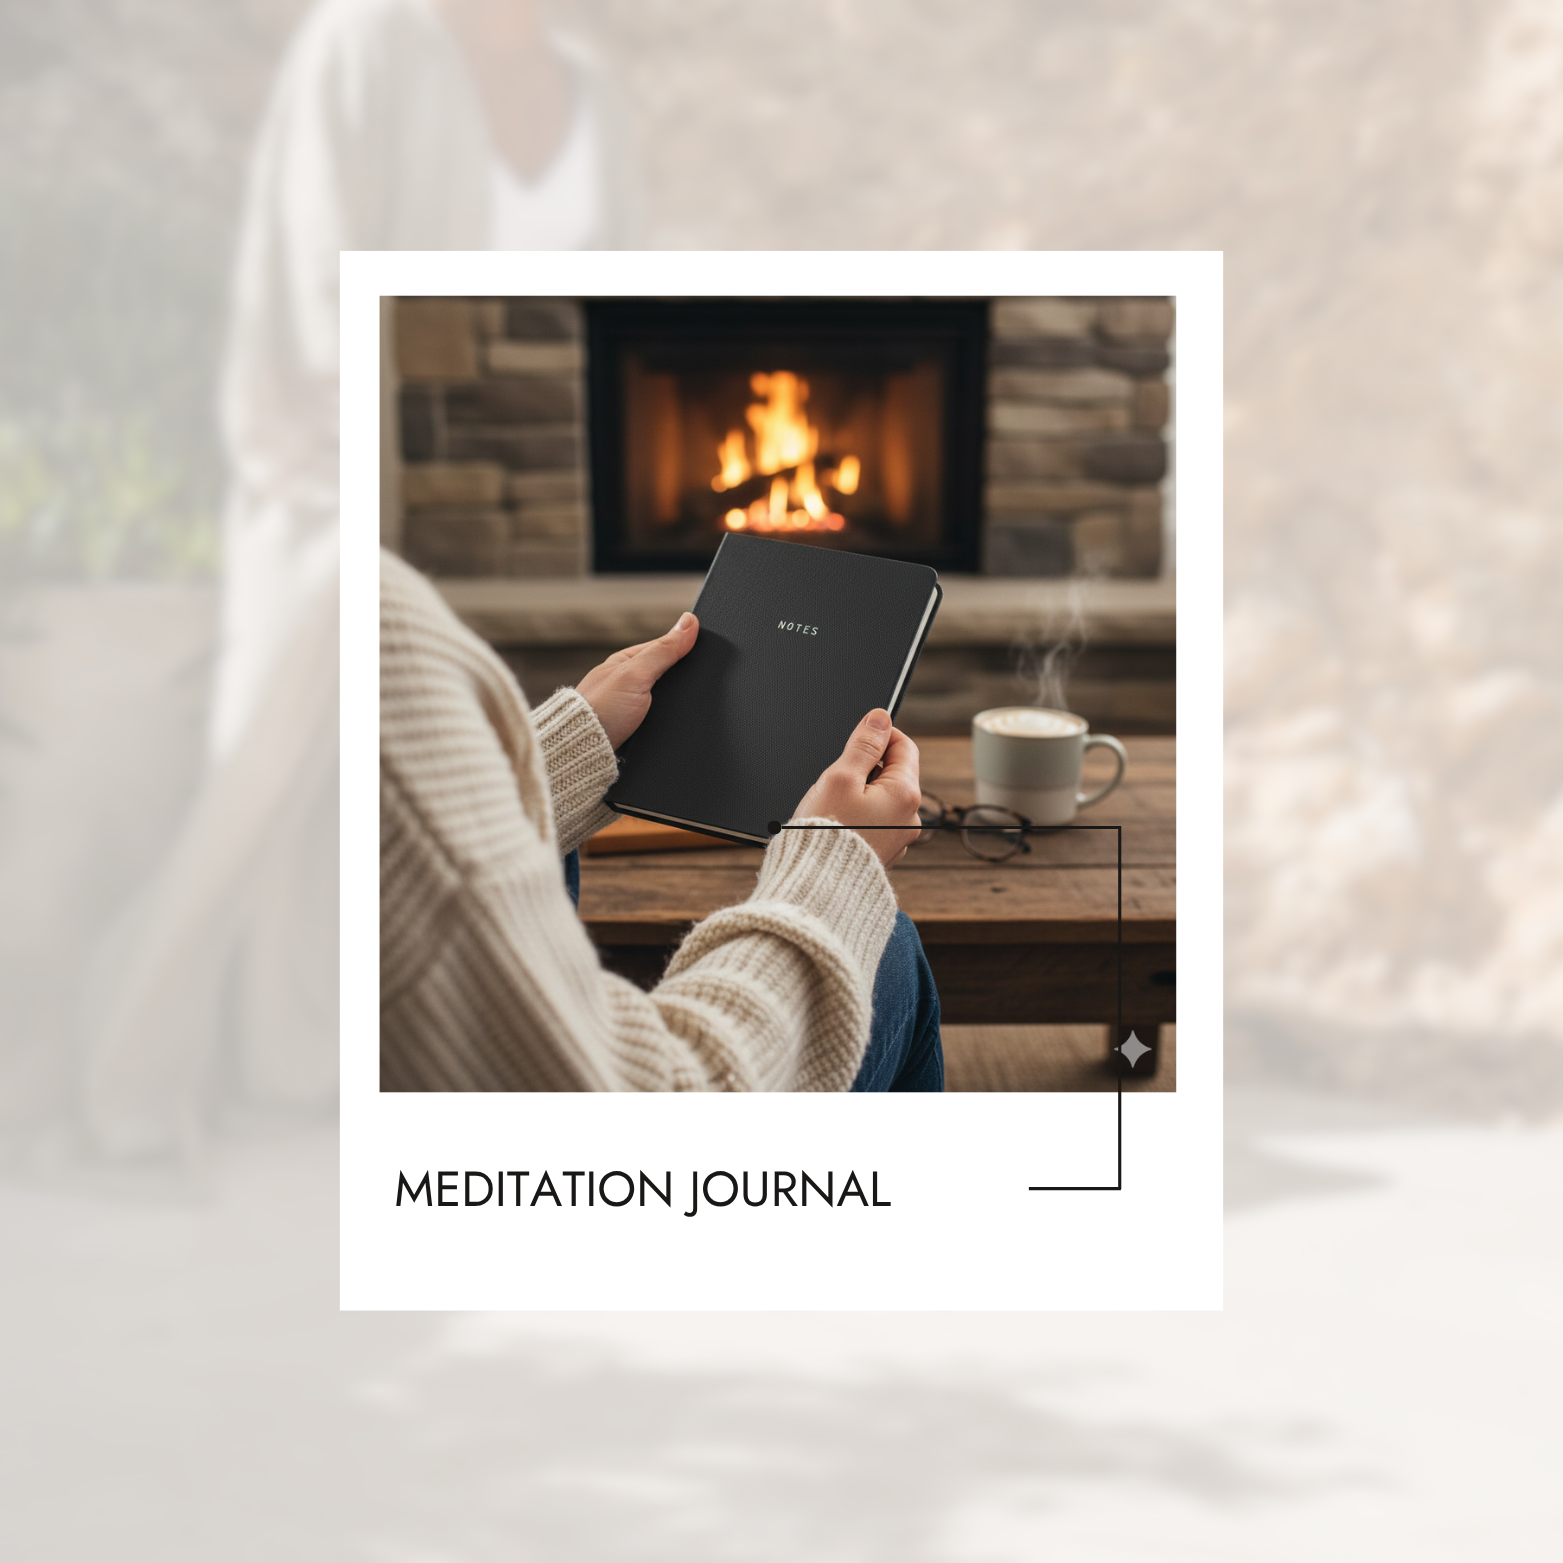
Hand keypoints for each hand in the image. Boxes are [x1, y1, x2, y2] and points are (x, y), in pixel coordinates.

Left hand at [576, 613, 698, 749]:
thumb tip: (689, 622)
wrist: (585, 752)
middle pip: (667, 673)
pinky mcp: (634, 727)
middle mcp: (627, 681)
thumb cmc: (601, 711)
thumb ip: (664, 650)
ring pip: (665, 697)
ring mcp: (630, 704)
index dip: (686, 648)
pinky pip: (660, 718)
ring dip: (675, 703)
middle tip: (691, 684)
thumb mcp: (637, 674)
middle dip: (681, 678)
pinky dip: (668, 720)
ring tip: (678, 707)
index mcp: (627, 661)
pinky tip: (671, 722)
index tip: (704, 651)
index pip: (665, 647)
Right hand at [794, 708, 921, 867]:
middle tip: (836, 779)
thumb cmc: (825, 835)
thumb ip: (863, 744)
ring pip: (883, 799)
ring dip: (861, 793)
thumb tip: (881, 718)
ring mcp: (898, 839)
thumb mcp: (840, 777)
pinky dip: (859, 817)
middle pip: (893, 773)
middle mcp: (910, 818)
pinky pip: (876, 823)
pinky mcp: (883, 854)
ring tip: (833, 807)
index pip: (903, 746)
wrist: (816, 888)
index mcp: (905, 794)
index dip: (879, 735)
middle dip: (866, 768)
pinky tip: (838, 826)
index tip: (857, 737)